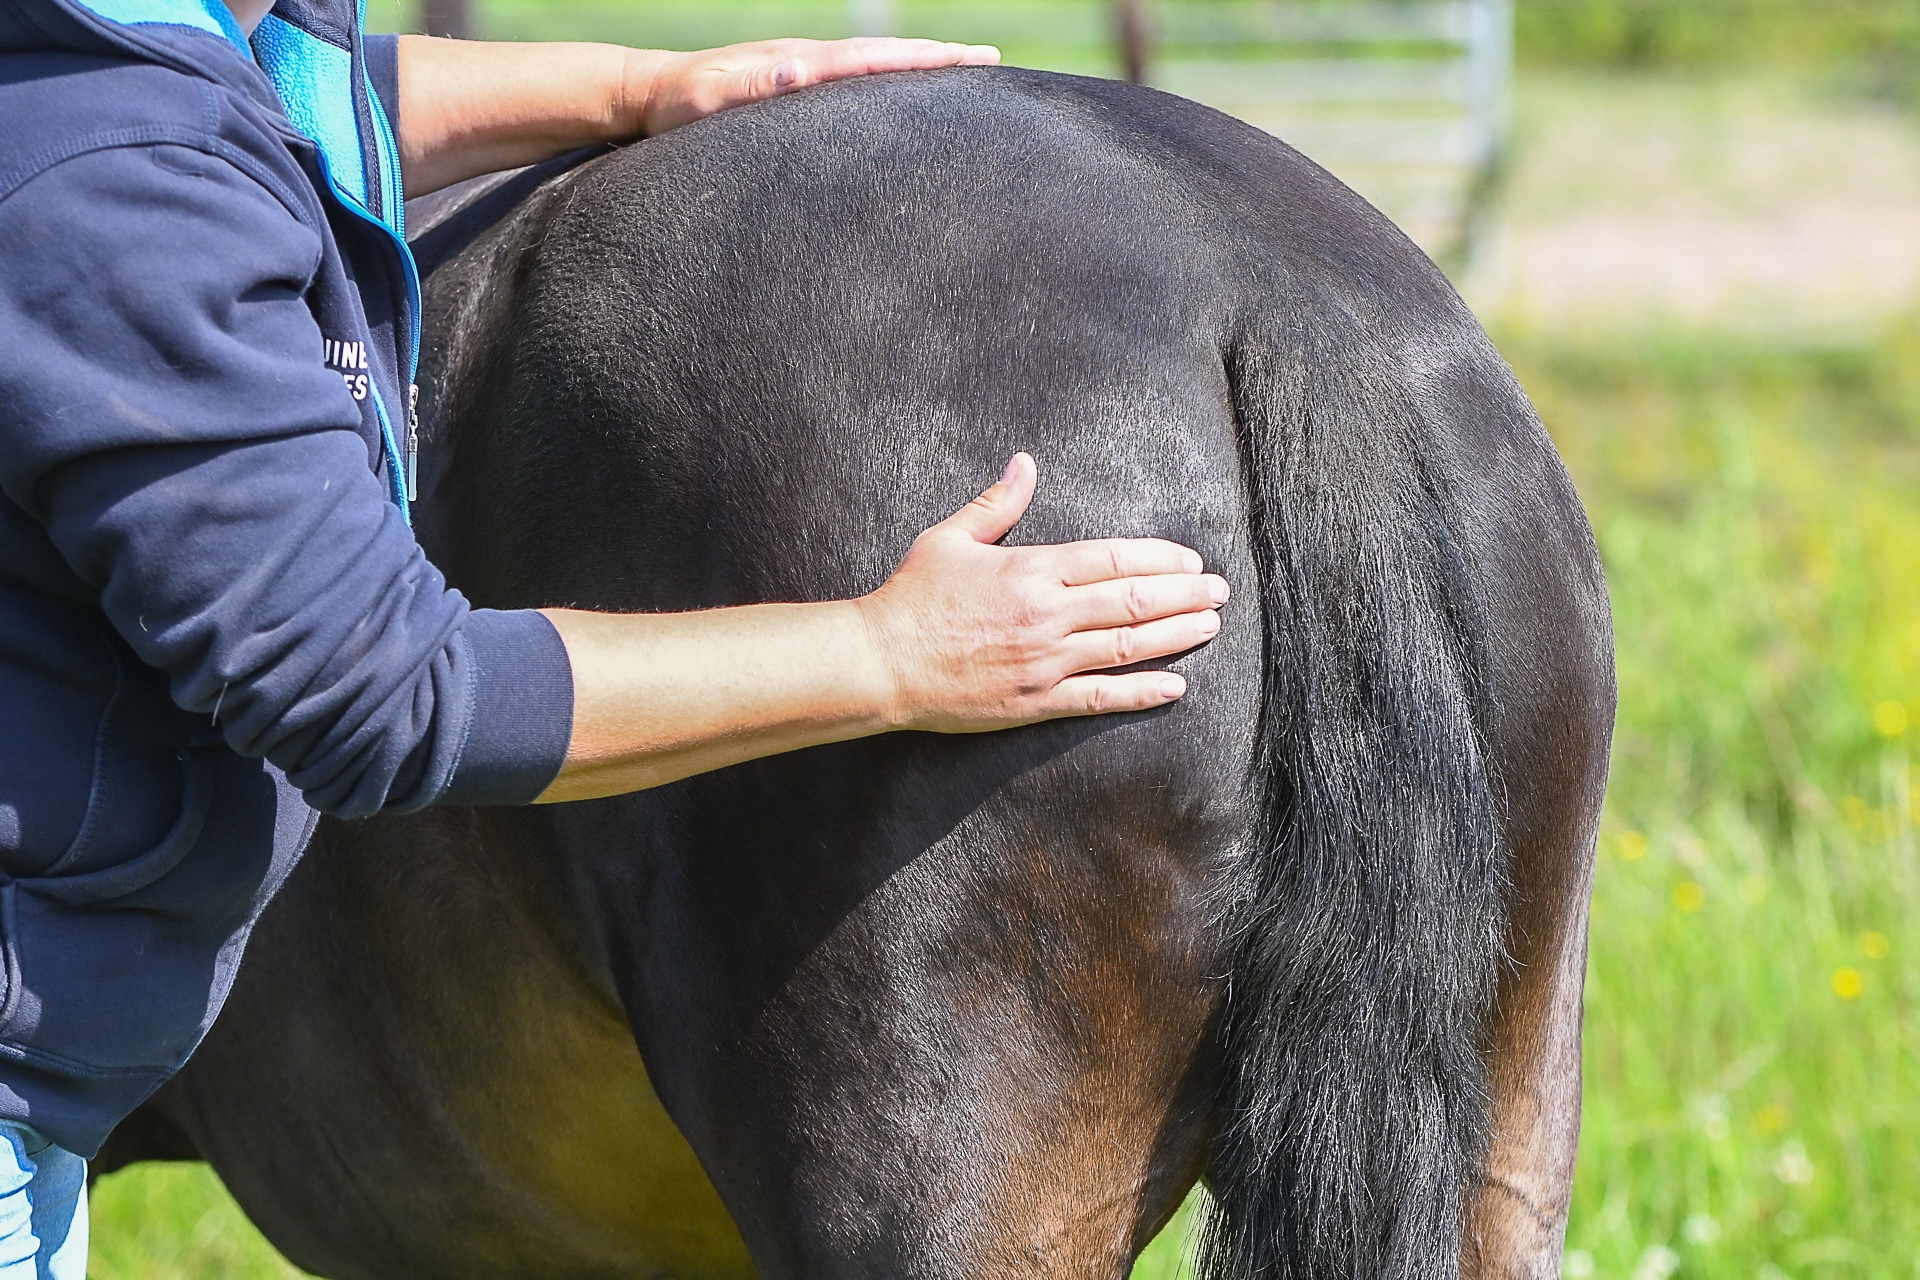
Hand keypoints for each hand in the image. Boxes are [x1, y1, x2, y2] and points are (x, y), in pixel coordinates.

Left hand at [629, 37, 1001, 136]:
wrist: (649, 94)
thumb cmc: (678, 107)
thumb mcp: (708, 100)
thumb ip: (750, 88)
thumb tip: (798, 72)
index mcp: (801, 63)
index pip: (877, 60)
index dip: (927, 61)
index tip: (973, 59)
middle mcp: (809, 61)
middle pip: (888, 56)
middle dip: (941, 59)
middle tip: (992, 61)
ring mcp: (804, 73)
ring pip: (876, 68)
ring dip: (920, 70)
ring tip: (964, 75)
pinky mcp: (795, 89)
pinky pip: (856, 85)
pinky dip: (889, 85)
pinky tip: (902, 102)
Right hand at [858, 453, 1228, 732]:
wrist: (881, 662)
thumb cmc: (911, 597)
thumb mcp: (950, 539)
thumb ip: (996, 504)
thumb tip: (1024, 463)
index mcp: (1030, 570)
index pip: (1112, 559)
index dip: (1159, 559)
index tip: (1191, 560)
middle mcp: (1046, 615)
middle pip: (1131, 600)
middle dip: (1184, 594)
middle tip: (1221, 591)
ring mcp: (1044, 662)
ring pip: (1126, 645)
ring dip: (1175, 635)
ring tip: (1210, 626)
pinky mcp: (1035, 702)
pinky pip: (1099, 697)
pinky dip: (1141, 692)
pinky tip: (1175, 685)